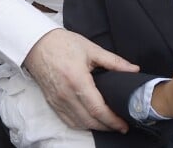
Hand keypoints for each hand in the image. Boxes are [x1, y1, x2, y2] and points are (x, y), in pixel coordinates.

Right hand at [23, 28, 138, 131]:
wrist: (38, 44)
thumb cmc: (64, 44)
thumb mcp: (92, 49)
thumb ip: (114, 62)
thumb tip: (133, 69)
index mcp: (77, 80)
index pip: (97, 108)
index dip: (112, 119)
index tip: (124, 124)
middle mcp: (66, 95)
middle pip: (89, 120)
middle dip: (107, 126)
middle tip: (121, 126)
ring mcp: (57, 101)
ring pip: (78, 124)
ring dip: (95, 127)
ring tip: (110, 124)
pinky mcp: (52, 103)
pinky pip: (68, 120)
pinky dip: (81, 124)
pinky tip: (91, 121)